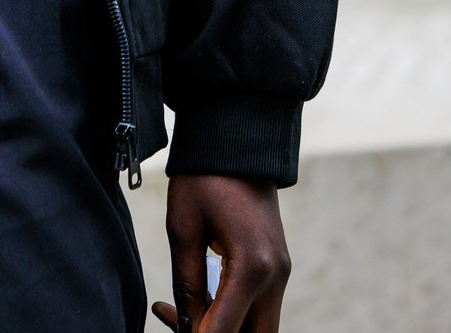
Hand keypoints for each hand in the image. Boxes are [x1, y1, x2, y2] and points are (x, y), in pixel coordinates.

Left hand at [151, 174, 289, 332]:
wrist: (237, 138)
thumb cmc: (204, 176)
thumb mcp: (183, 227)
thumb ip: (187, 283)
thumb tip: (186, 325)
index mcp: (252, 266)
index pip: (225, 331)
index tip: (169, 322)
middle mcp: (275, 276)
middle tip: (180, 322)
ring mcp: (281, 273)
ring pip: (259, 328)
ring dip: (226, 327)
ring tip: (186, 310)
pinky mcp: (278, 266)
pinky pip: (259, 307)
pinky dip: (235, 314)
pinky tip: (204, 300)